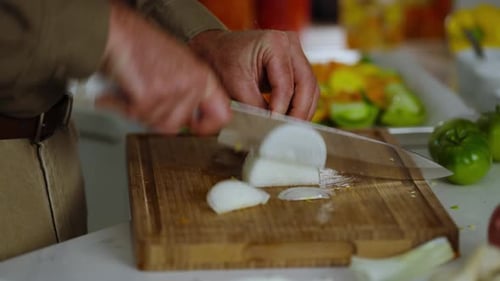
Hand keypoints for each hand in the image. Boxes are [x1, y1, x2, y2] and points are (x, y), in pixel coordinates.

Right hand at [98, 0, 230, 134]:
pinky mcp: (149, 96)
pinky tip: (120, 92)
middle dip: (157, 117)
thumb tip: (190, 121)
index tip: (194, 128)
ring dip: (139, 111)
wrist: (118, 32)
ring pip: (156, 123)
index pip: (221, 115)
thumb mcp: (180, 66)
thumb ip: (189, 92)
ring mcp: (172, 91)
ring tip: (133, 90)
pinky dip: (121, 106)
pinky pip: (136, 116)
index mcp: (203, 77)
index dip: (206, 127)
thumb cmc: (143, 45)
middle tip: (145, 99)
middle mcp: (192, 84)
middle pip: (177, 125)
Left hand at [189, 30, 318, 119]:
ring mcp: (296, 52)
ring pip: (310, 86)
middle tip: (290, 131)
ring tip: (291, 128)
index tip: (275, 125)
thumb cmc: (223, 62)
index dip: (282, 108)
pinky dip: (300, 104)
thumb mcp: (236, 86)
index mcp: (274, 43)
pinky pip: (305, 86)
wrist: (218, 49)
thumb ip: (256, 106)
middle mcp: (290, 44)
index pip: (285, 83)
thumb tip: (272, 127)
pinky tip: (292, 118)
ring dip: (303, 109)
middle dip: (299, 111)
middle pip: (306, 83)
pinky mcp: (296, 63)